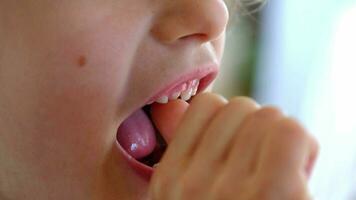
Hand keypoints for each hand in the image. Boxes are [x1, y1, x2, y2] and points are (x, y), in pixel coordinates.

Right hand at [148, 93, 318, 199]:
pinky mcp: (272, 191)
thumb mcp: (185, 195)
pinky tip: (298, 173)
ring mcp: (230, 188)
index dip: (232, 120)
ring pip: (268, 115)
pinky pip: (290, 130)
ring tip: (280, 175)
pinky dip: (303, 147)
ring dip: (282, 140)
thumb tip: (169, 106)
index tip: (241, 148)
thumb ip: (179, 150)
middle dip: (257, 129)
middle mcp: (192, 183)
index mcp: (169, 180)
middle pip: (239, 106)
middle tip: (263, 167)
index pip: (205, 106)